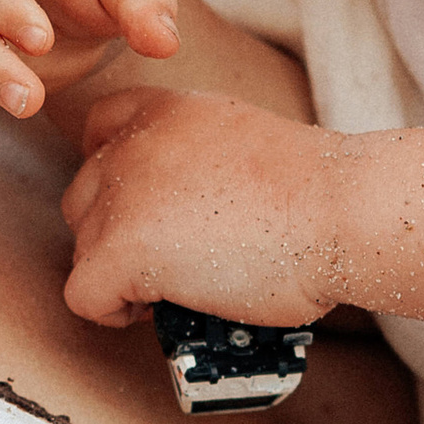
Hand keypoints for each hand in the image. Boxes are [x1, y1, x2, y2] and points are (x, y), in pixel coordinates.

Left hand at [59, 89, 343, 330]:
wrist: (340, 212)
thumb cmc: (317, 194)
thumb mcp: (240, 143)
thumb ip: (193, 160)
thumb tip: (172, 212)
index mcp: (166, 110)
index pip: (100, 129)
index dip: (115, 177)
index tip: (148, 205)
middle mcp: (133, 144)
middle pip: (83, 200)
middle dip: (117, 234)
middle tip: (175, 257)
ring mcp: (121, 196)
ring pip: (83, 250)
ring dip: (121, 275)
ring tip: (179, 284)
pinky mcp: (120, 250)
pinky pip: (84, 297)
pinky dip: (116, 314)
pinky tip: (162, 308)